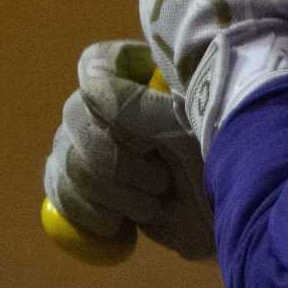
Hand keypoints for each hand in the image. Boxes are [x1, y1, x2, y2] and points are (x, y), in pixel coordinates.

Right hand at [42, 40, 216, 259]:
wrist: (228, 222)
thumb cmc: (218, 161)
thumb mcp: (184, 128)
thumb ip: (136, 105)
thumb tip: (87, 86)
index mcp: (142, 79)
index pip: (96, 63)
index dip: (108, 91)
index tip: (143, 129)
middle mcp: (113, 107)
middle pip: (74, 116)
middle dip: (113, 161)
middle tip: (160, 181)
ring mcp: (95, 145)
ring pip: (66, 158)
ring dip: (109, 193)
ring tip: (149, 205)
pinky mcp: (86, 186)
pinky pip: (58, 191)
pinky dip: (84, 212)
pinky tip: (115, 223)